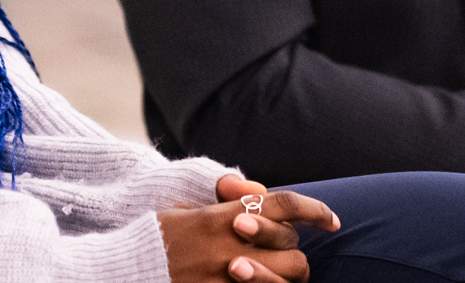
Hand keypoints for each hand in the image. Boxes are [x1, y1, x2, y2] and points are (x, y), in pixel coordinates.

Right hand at [158, 178, 339, 281]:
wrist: (132, 265)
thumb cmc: (160, 233)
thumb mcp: (188, 205)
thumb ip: (226, 197)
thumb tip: (260, 190)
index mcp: (222, 215)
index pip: (282, 204)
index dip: (314, 209)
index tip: (332, 220)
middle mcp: (231, 245)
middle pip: (293, 249)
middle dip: (292, 252)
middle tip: (281, 253)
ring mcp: (228, 277)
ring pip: (285, 279)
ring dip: (283, 277)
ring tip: (271, 274)